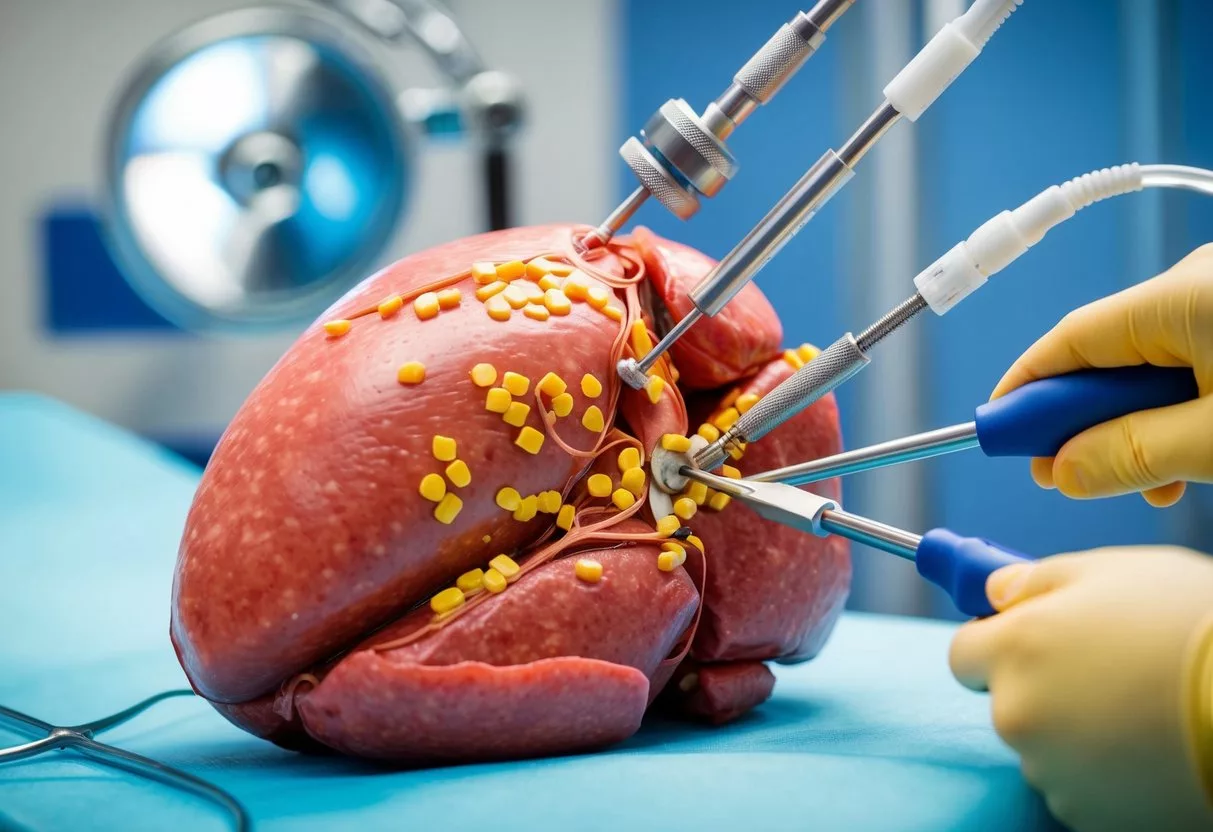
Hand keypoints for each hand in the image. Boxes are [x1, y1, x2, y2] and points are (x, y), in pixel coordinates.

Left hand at [950, 546, 1212, 830]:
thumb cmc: (1193, 627)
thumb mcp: (1115, 571)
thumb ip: (1039, 580)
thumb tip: (998, 589)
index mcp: (1014, 650)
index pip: (964, 654)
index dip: (996, 643)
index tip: (1028, 639)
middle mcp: (1018, 714)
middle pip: (1005, 700)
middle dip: (1042, 685)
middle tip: (1108, 669)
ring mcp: (1052, 770)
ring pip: (1044, 745)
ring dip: (1075, 729)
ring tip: (1141, 706)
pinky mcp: (1088, 813)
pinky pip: (1080, 785)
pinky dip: (1104, 769)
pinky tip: (1150, 744)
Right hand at [991, 243, 1212, 506]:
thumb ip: (1134, 453)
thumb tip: (1065, 471)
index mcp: (1180, 295)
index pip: (1070, 341)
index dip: (1026, 392)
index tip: (1000, 436)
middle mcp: (1197, 287)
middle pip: (1107, 357)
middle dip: (1085, 421)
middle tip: (1067, 475)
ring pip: (1150, 371)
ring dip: (1137, 429)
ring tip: (1146, 483)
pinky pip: (1190, 369)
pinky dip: (1177, 416)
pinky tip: (1185, 462)